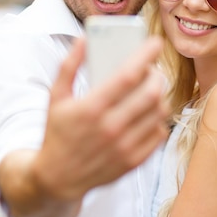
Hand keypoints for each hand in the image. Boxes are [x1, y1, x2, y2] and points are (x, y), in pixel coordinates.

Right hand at [0, 36, 167, 216]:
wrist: (57, 177)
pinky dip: (158, 118)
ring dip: (160, 94)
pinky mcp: (133, 161)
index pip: (128, 76)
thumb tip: (83, 39)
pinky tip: (149, 111)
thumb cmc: (58, 131)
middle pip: (150, 93)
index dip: (146, 55)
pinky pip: (160, 132)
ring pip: (159, 112)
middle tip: (153, 68)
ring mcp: (124, 147)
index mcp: (91, 108)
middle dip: (157, 74)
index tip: (155, 42)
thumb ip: (69, 66)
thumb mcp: (56, 97)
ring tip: (152, 88)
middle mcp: (110, 128)